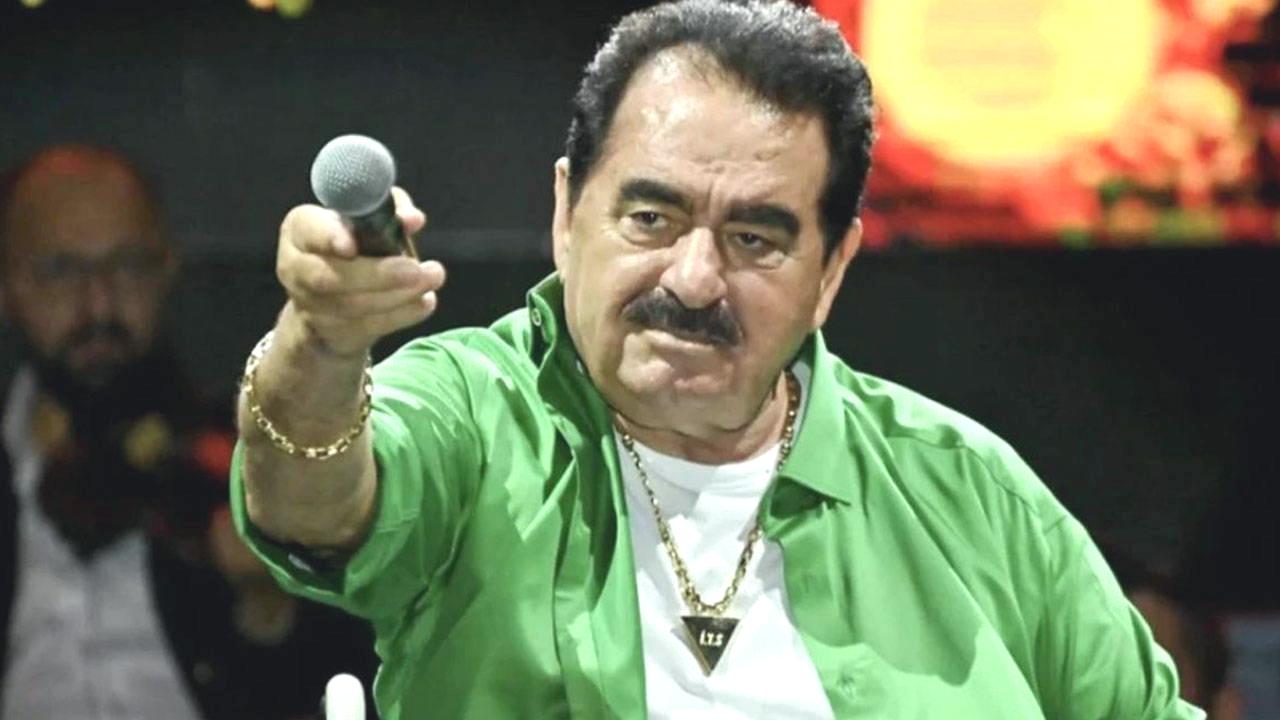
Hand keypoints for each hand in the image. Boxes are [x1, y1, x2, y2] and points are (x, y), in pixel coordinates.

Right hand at [275, 187, 443, 356]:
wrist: (327, 297)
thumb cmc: (353, 243)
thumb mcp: (366, 218)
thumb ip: (389, 210)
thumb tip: (413, 219)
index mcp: (301, 229)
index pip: (308, 230)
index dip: (329, 237)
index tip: (353, 245)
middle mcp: (297, 267)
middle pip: (330, 277)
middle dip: (377, 275)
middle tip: (417, 270)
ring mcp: (311, 305)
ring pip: (351, 305)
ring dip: (397, 295)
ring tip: (431, 279)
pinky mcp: (332, 332)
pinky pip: (368, 327)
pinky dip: (401, 315)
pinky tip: (425, 301)